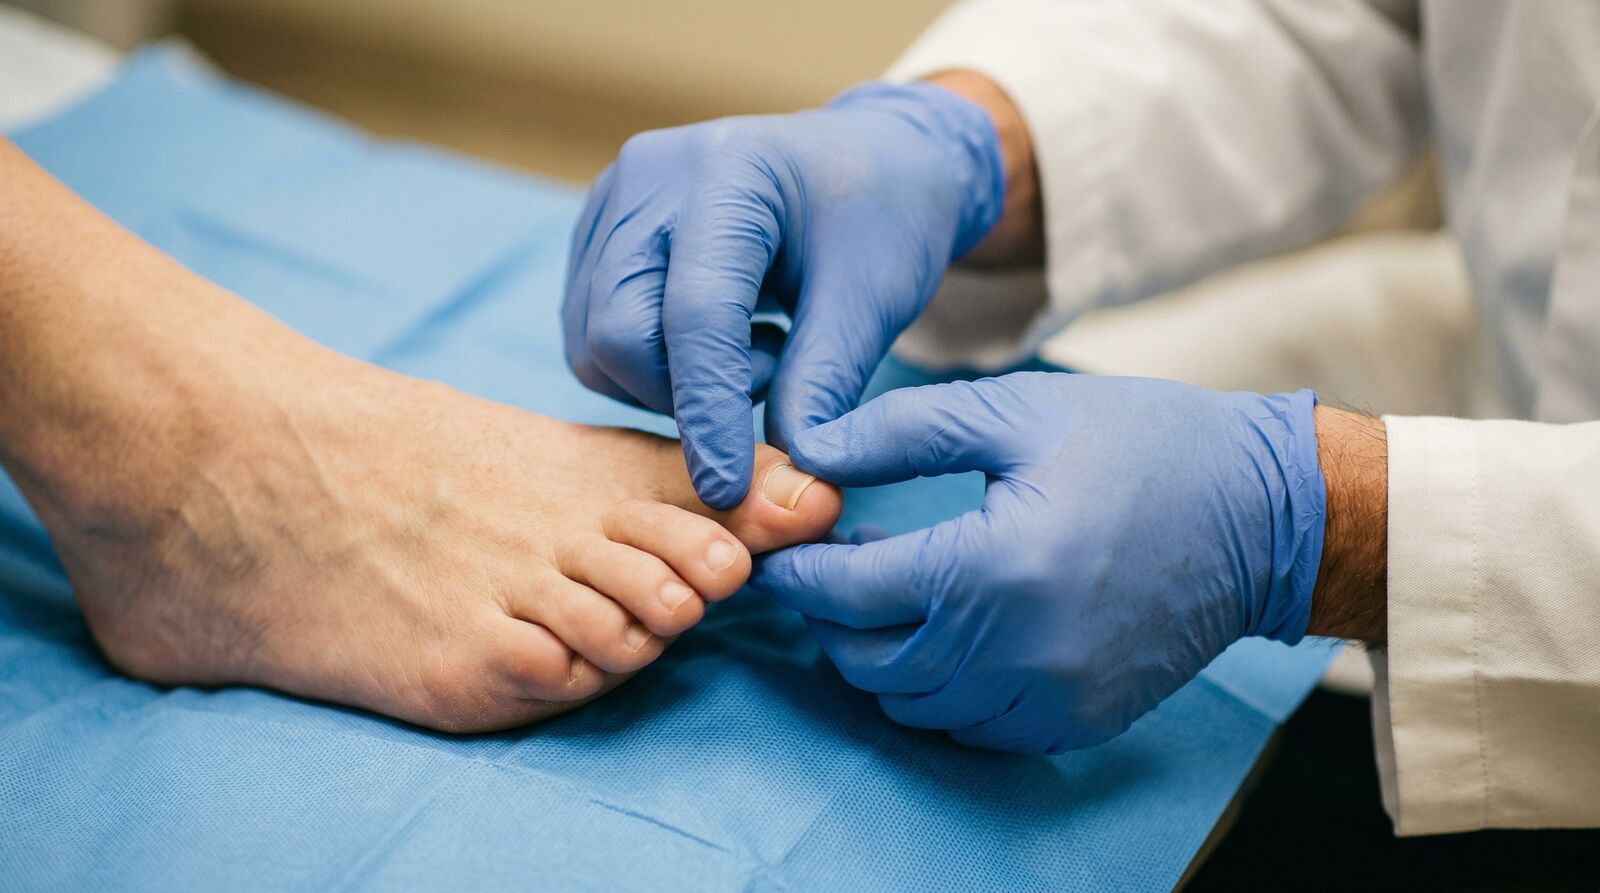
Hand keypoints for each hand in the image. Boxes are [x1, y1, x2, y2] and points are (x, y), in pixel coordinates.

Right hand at [563, 82, 1004, 507]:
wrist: (868, 161)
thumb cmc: (881, 219)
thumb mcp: (872, 301)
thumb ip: (822, 385)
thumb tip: (782, 469)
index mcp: (728, 172)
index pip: (695, 314)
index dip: (709, 412)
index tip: (730, 489)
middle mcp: (648, 176)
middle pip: (619, 333)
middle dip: (684, 396)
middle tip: (774, 375)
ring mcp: (611, 202)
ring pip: (594, 344)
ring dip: (668, 384)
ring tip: (755, 349)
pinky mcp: (596, 233)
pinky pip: (592, 334)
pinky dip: (651, 365)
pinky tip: (720, 337)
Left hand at [753, 373, 1326, 752]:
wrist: (1266, 517)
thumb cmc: (1144, 445)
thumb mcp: (1017, 412)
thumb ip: (901, 431)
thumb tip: (811, 449)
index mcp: (995, 567)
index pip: (850, 594)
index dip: (800, 572)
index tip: (780, 549)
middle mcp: (1017, 652)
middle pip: (869, 662)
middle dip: (830, 617)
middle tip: (830, 567)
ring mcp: (1050, 698)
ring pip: (913, 704)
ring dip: (879, 656)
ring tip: (888, 593)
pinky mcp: (1077, 721)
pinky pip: (970, 727)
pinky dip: (937, 690)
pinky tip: (947, 632)